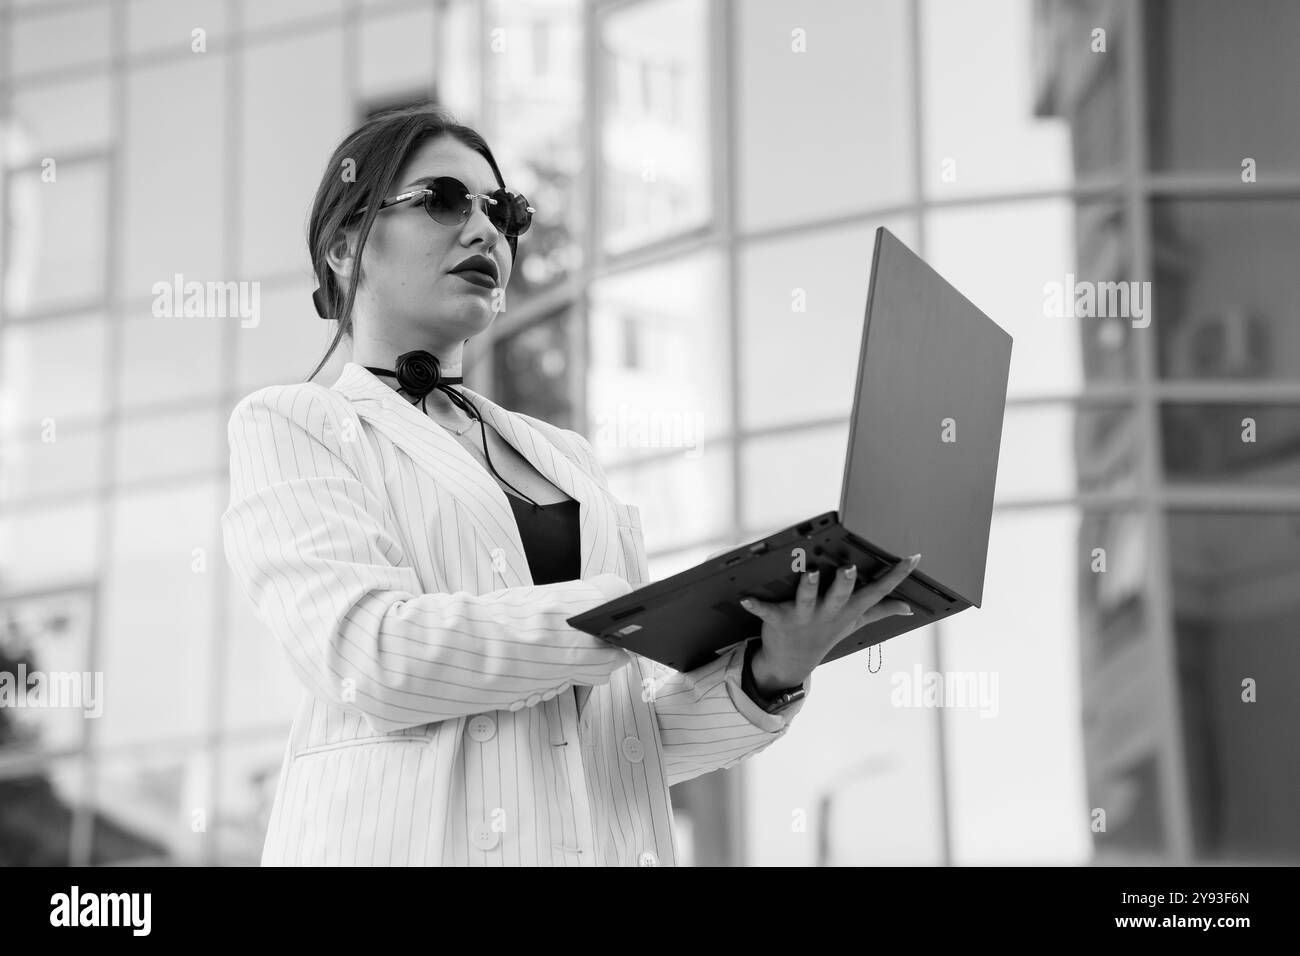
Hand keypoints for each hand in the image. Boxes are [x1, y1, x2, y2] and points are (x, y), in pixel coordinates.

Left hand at [739, 554, 921, 687]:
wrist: (792, 662)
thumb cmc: (825, 632)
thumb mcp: (855, 622)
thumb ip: (881, 611)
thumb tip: (909, 607)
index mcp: (849, 609)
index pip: (878, 591)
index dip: (897, 575)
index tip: (913, 558)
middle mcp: (828, 612)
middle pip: (840, 595)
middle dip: (846, 583)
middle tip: (851, 568)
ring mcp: (804, 617)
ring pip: (807, 599)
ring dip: (807, 587)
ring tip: (808, 573)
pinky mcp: (779, 620)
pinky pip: (767, 611)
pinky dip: (755, 605)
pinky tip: (745, 597)